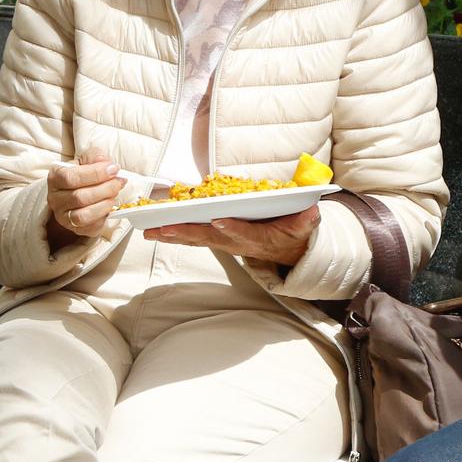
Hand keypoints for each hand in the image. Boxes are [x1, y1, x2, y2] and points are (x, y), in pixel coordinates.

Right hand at [46, 148, 127, 243]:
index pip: (72, 177)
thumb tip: (107, 164)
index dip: (96, 173)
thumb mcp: (87, 160)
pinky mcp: (75, 229)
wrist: (78, 193)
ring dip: (105, 204)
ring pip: (84, 216)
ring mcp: (63, 216)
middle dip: (105, 189)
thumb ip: (95, 157)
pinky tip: (109, 205)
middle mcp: (55, 199)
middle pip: (80, 197)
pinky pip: (91, 227)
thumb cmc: (83, 175)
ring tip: (115, 194)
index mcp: (55, 177)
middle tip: (119, 182)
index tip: (113, 169)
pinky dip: (104, 216)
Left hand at [146, 205, 319, 267]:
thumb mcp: (305, 227)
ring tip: (150, 230)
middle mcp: (237, 242)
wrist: (287, 249)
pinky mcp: (216, 237)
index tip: (219, 221)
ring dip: (173, 234)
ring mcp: (225, 241)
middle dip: (186, 233)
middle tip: (164, 229)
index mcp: (260, 238)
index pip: (245, 234)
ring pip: (196, 238)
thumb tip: (312, 212)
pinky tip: (155, 228)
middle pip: (210, 238)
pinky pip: (193, 234)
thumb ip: (307, 221)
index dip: (233, 229)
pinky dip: (174, 231)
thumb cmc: (293, 233)